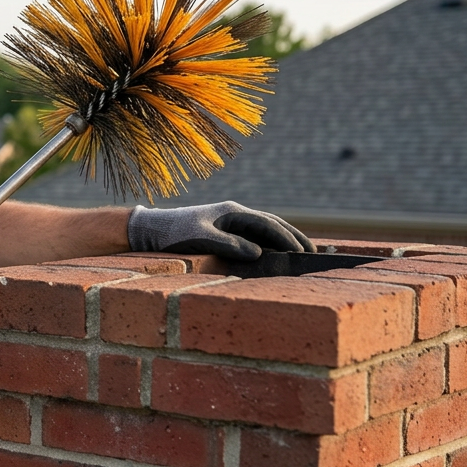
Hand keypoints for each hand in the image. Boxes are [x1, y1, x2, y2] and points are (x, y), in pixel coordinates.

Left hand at [127, 201, 314, 260]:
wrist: (151, 230)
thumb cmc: (173, 233)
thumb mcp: (200, 238)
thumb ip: (229, 244)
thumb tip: (258, 253)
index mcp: (232, 212)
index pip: (268, 224)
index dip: (288, 238)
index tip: (304, 253)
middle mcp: (234, 214)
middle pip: (272, 223)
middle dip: (294, 237)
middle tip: (314, 253)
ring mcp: (230, 222)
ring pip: (265, 229)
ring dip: (285, 239)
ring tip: (303, 252)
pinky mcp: (224, 231)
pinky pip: (254, 236)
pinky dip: (270, 244)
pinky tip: (276, 255)